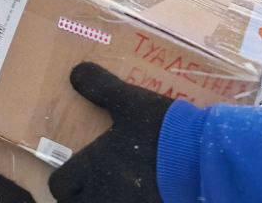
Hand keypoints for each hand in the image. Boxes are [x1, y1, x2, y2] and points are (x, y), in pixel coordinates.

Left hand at [49, 64, 170, 202]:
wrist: (201, 161)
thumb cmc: (161, 131)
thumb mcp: (131, 102)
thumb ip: (102, 88)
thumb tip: (76, 72)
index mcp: (92, 168)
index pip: (60, 183)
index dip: (65, 177)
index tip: (74, 169)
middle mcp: (102, 194)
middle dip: (82, 196)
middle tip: (93, 183)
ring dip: (105, 199)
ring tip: (117, 189)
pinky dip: (134, 202)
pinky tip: (146, 193)